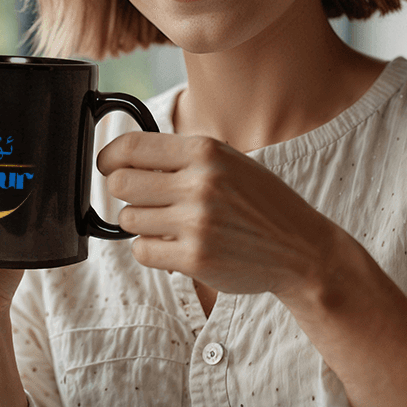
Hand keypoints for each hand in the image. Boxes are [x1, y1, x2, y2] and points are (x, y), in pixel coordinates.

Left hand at [97, 133, 338, 300]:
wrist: (300, 248)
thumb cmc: (259, 203)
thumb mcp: (228, 162)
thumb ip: (181, 158)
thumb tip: (122, 159)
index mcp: (205, 151)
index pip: (131, 147)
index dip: (108, 157)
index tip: (106, 165)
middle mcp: (200, 184)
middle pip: (120, 184)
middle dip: (124, 192)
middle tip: (143, 199)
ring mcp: (197, 223)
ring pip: (128, 219)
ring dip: (141, 223)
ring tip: (171, 224)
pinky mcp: (195, 259)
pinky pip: (142, 251)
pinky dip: (151, 249)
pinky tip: (175, 245)